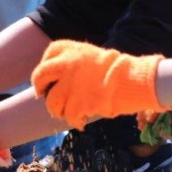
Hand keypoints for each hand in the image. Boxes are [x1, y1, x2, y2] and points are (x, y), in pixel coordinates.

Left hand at [31, 40, 163, 128]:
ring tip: (66, 113)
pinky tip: (81, 122)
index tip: (47, 78)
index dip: (45, 69)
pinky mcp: (78, 103)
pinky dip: (75, 121)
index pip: (48, 55)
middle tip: (42, 95)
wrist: (132, 80)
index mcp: (71, 50)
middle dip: (39, 87)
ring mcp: (70, 85)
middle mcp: (66, 65)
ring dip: (57, 110)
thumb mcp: (93, 56)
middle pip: (40, 76)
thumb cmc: (118, 69)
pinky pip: (69, 116)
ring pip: (52, 102)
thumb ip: (75, 63)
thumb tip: (62, 80)